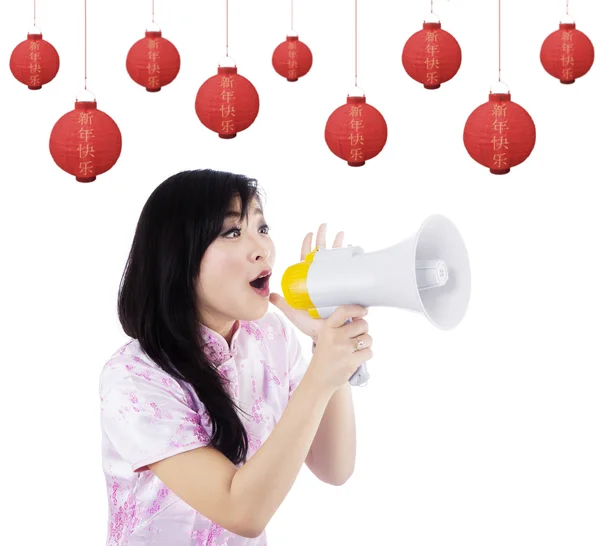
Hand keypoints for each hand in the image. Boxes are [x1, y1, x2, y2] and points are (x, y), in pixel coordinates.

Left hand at [269, 223, 343, 342]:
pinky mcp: (348, 290)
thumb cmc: (313, 326)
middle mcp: (324, 281)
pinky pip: (350, 272)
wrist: (331, 338)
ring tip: (341, 234)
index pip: (307, 260)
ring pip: (337, 260)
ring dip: (339, 246)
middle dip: (324, 239)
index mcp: (311, 283)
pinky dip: (352, 260)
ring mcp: (337, 284)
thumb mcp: (295, 314)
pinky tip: (354, 250)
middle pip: (323, 255)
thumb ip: (283, 304)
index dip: (308, 246)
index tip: (309, 234)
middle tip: (325, 227)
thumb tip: (270, 295)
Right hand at [307, 305, 373, 392]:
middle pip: (362, 324)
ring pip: (368, 339)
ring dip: (366, 344)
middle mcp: (335, 337)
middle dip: (363, 330)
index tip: (363, 311)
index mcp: (328, 328)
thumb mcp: (326, 337)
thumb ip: (340, 326)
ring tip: (355, 349)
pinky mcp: (351, 362)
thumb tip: (361, 315)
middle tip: (356, 338)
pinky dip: (365, 355)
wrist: (318, 379)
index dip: (357, 309)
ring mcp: (343, 350)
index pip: (344, 311)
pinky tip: (356, 358)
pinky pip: (369, 352)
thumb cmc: (325, 356)